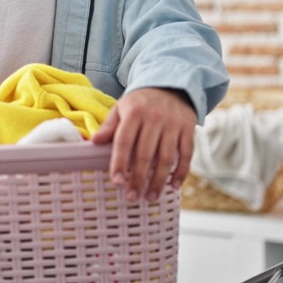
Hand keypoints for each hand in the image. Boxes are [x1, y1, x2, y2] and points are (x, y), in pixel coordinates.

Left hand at [92, 87, 197, 202]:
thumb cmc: (140, 103)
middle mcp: (154, 117)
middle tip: (132, 197)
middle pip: (145, 154)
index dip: (120, 163)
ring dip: (158, 180)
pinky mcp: (188, 128)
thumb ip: (109, 126)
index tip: (117, 182)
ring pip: (166, 157)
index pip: (124, 141)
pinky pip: (186, 154)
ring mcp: (173, 124)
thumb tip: (94, 142)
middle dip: (138, 178)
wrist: (170, 85)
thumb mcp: (121, 108)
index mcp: (134, 112)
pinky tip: (173, 186)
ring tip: (150, 196)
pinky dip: (181, 172)